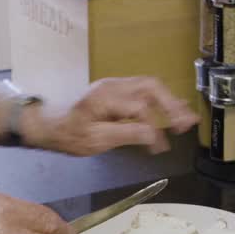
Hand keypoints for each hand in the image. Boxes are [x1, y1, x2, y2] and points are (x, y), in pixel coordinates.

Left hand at [22, 77, 199, 155]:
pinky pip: (141, 90)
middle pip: (151, 87)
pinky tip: (167, 110)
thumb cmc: (68, 135)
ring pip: (149, 85)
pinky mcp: (114, 91)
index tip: (161, 148)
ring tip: (185, 116)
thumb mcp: (95, 141)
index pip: (142, 110)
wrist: (47, 123)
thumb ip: (126, 135)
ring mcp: (114, 86)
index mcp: (107, 98)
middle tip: (187, 123)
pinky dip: (158, 99)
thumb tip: (153, 135)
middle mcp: (113, 86)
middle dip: (172, 104)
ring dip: (168, 100)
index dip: (155, 129)